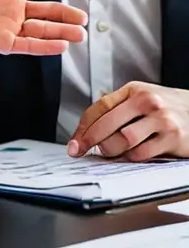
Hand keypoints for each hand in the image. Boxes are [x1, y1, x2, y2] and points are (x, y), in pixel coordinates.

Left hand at [0, 0, 87, 61]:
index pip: (43, 9)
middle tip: (85, 28)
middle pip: (46, 24)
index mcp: (13, 5)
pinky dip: (43, 46)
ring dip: (59, 35)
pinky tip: (60, 46)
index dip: (61, 12)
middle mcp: (14, 21)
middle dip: (65, 26)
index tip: (81, 14)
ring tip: (80, 36)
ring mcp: (8, 32)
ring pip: (39, 35)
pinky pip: (25, 45)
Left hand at [68, 82, 188, 160]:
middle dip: (90, 141)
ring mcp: (161, 118)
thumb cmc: (167, 108)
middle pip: (108, 123)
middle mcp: (147, 101)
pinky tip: (128, 156)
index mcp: (134, 90)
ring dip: (110, 150)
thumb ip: (118, 108)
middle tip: (81, 151)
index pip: (100, 107)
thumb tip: (86, 129)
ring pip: (123, 139)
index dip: (83, 127)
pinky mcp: (173, 137)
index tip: (74, 142)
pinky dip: (130, 158)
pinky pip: (142, 153)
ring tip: (108, 152)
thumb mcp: (142, 99)